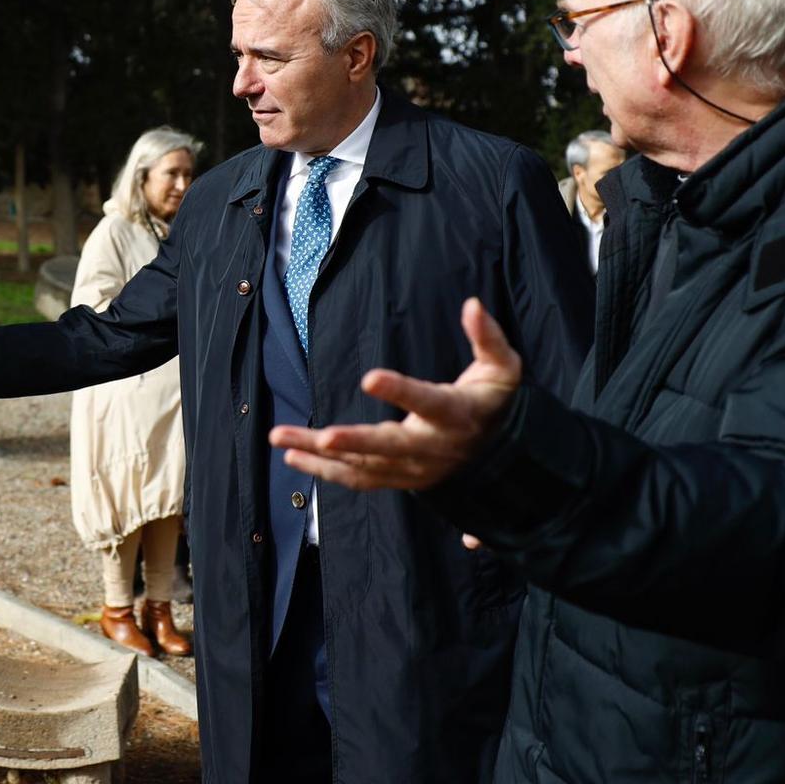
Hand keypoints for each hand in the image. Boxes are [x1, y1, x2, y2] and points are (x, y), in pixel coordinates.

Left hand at [269, 298, 522, 491]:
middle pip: (389, 448)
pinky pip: (358, 479)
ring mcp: (413, 469)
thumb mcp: (503, 368)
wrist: (503, 458)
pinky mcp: (399, 479)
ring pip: (363, 467)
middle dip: (353, 443)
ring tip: (281, 439)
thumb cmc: (497, 403)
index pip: (428, 402)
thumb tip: (473, 304)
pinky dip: (325, 471)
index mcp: (456, 415)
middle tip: (321, 435)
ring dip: (320, 456)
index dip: (401, 391)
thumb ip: (488, 337)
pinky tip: (294, 457)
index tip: (369, 377)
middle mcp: (432, 448)